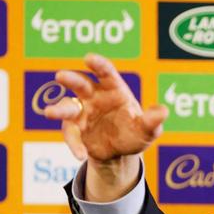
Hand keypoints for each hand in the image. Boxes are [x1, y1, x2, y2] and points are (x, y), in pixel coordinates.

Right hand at [45, 53, 167, 162]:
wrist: (120, 153)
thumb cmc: (135, 133)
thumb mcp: (148, 130)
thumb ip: (153, 121)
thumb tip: (163, 111)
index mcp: (114, 89)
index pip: (106, 73)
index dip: (98, 64)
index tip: (89, 59)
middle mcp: (94, 96)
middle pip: (80, 84)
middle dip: (71, 79)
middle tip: (60, 76)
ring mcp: (82, 112)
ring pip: (67, 106)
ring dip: (58, 109)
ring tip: (49, 113)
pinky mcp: (75, 129)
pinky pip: (71, 135)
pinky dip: (74, 144)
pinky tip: (81, 155)